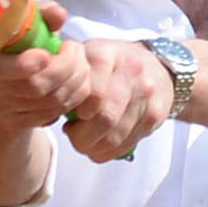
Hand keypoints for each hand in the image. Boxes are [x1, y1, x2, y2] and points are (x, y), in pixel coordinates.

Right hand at [0, 3, 95, 135]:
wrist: (0, 69)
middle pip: (35, 87)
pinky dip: (71, 100)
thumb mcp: (22, 18)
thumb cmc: (14, 37)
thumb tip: (59, 15)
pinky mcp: (17, 122)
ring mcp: (2, 109)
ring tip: (82, 65)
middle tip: (77, 50)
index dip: (25, 65)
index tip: (46, 53)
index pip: (0, 70)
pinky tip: (75, 84)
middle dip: (67, 68)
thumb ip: (41, 11)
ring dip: (76, 83)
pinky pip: (52, 115)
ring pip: (50, 103)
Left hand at [59, 40, 176, 163]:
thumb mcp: (87, 59)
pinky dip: (110, 151)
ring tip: (86, 142)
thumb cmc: (111, 66)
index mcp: (105, 55)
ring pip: (115, 136)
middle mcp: (130, 71)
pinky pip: (128, 143)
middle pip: (104, 118)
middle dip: (82, 137)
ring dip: (95, 148)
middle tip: (74, 136)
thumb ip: (68, 78)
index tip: (70, 116)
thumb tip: (51, 108)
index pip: (89, 93)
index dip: (76, 113)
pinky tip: (103, 144)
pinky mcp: (156, 114)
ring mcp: (146, 93)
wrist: (156, 67)